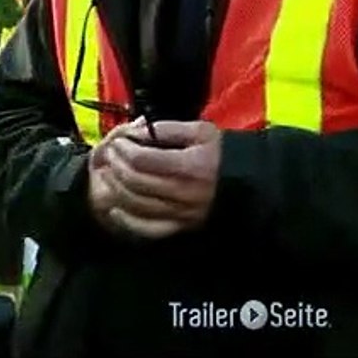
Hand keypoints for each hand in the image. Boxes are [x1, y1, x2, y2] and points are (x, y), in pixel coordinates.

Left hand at [96, 119, 221, 238]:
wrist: (248, 184)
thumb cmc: (222, 155)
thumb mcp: (200, 131)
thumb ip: (166, 129)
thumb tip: (136, 132)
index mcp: (190, 167)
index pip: (141, 160)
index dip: (123, 149)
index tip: (119, 141)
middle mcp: (184, 194)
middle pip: (134, 181)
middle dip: (116, 165)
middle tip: (111, 154)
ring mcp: (182, 214)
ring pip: (136, 204)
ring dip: (115, 188)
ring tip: (110, 173)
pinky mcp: (181, 227)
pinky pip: (147, 229)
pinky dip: (126, 220)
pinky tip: (115, 208)